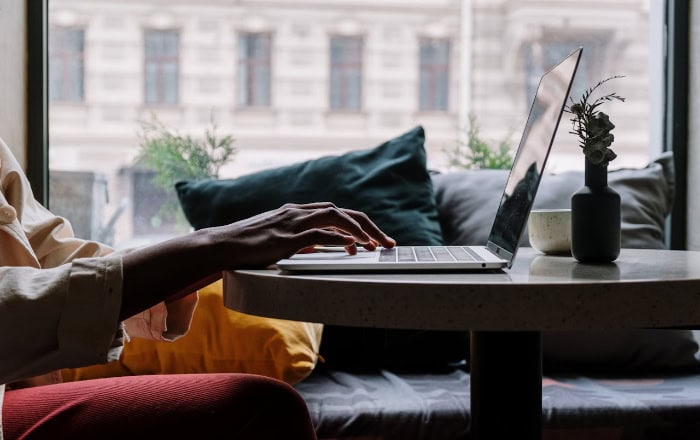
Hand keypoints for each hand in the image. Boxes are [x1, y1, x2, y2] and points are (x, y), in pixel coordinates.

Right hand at [211, 202, 395, 268]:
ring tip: (376, 245)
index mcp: (297, 212)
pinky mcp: (285, 238)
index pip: (336, 211)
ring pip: (335, 216)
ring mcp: (291, 223)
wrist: (220, 245)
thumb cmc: (246, 246)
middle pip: (343, 211)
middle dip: (369, 226)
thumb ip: (299, 240)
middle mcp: (297, 212)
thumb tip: (318, 247)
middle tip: (388, 243)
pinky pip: (318, 234)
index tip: (375, 238)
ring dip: (359, 230)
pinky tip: (352, 246)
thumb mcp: (278, 239)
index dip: (359, 223)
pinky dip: (338, 238)